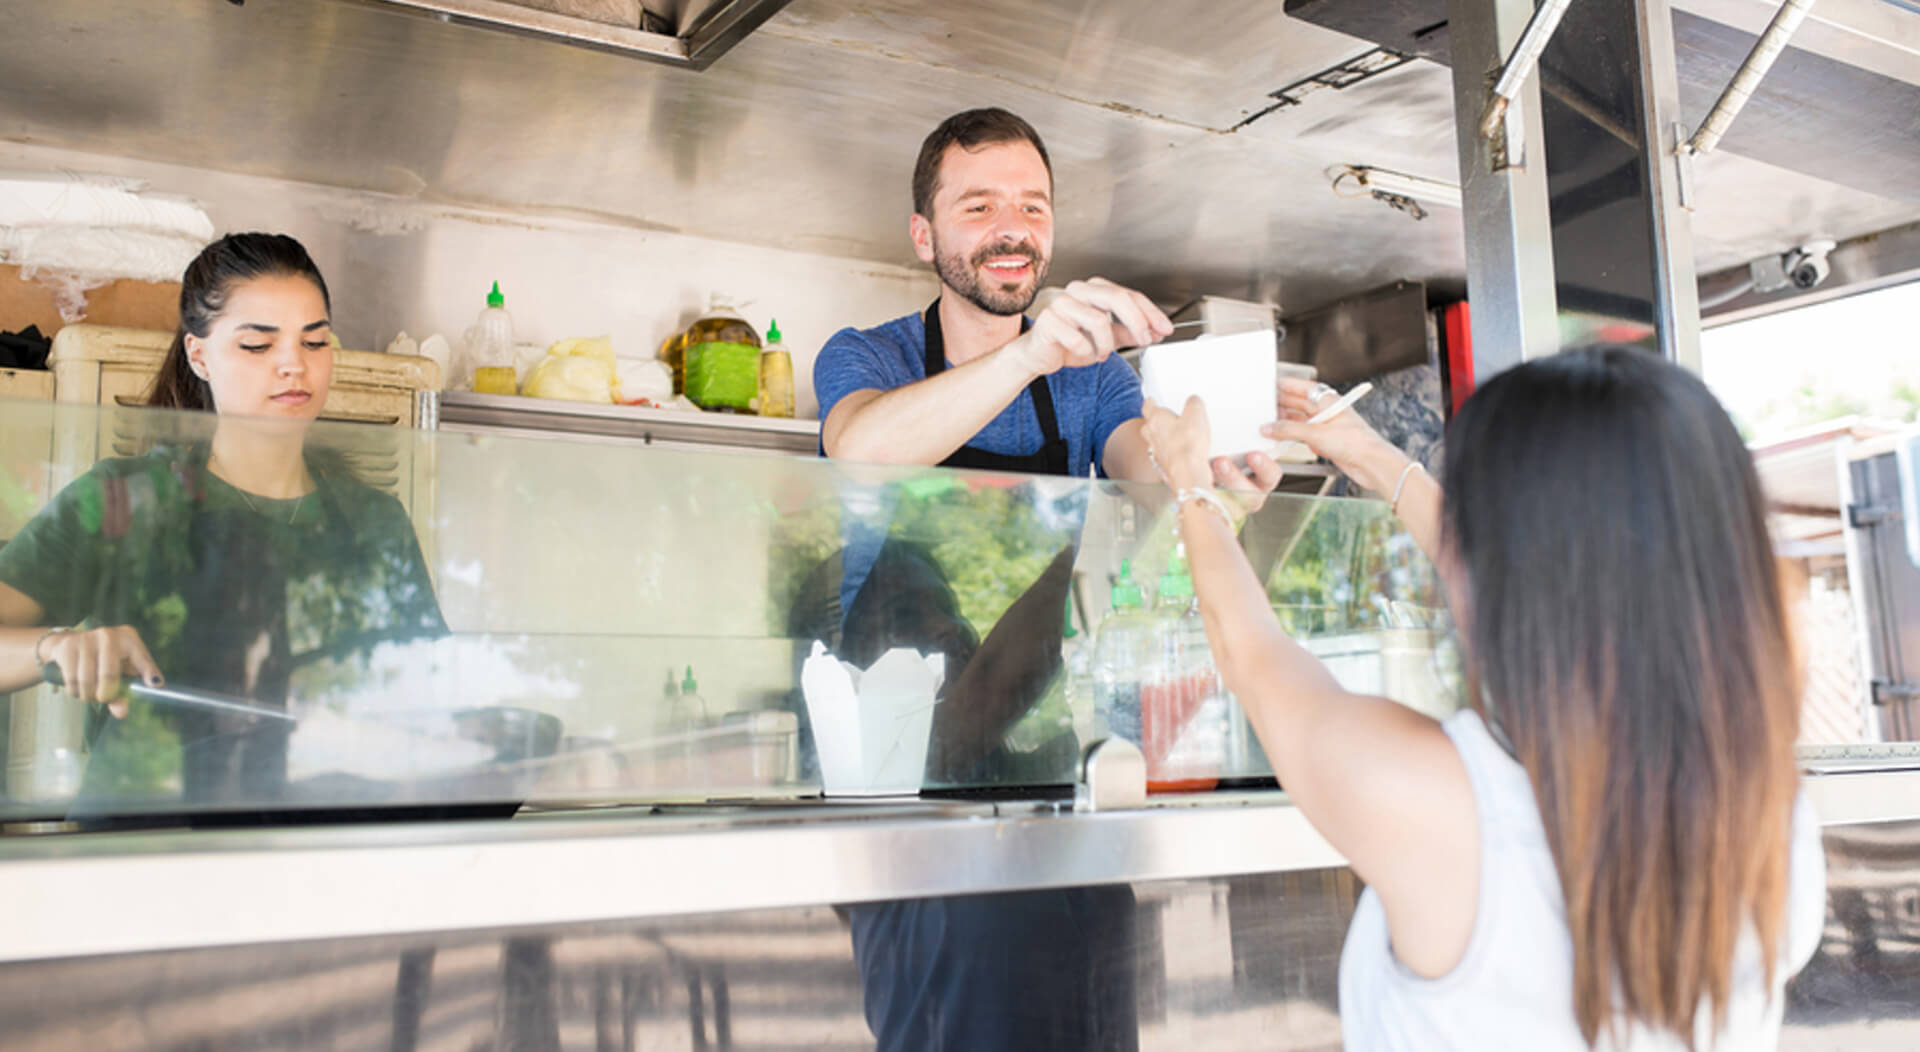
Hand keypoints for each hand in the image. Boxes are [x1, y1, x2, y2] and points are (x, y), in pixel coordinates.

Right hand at [40, 625, 160, 716]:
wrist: (69, 644)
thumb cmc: (103, 660)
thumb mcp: (120, 672)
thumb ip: (125, 693)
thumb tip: (121, 712)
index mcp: (129, 639)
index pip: (142, 657)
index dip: (149, 671)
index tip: (156, 684)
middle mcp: (109, 635)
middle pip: (109, 675)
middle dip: (105, 695)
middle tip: (103, 698)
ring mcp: (87, 639)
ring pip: (87, 681)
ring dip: (88, 696)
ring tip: (90, 693)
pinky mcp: (68, 646)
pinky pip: (71, 680)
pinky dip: (75, 692)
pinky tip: (77, 688)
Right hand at [1003, 278, 1170, 377]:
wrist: (1037, 355)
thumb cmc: (1069, 343)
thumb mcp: (1108, 339)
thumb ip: (1130, 333)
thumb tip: (1156, 332)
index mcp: (1094, 290)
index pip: (1129, 295)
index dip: (1151, 312)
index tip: (1165, 329)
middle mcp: (1078, 291)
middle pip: (1117, 298)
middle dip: (1137, 321)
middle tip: (1146, 340)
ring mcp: (1061, 303)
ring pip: (1098, 320)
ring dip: (1106, 344)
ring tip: (1101, 354)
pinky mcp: (1048, 320)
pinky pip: (1076, 337)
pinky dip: (1085, 351)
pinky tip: (1083, 353)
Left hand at [1140, 396, 1218, 491]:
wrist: (1187, 471)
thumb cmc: (1187, 443)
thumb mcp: (1196, 414)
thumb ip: (1194, 403)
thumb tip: (1194, 401)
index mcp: (1156, 419)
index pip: (1148, 406)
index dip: (1150, 402)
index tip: (1151, 399)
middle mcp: (1152, 436)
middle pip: (1147, 425)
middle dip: (1153, 421)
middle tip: (1162, 418)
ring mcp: (1156, 452)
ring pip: (1154, 441)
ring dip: (1161, 438)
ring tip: (1173, 436)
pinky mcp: (1164, 465)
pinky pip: (1163, 455)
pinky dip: (1170, 452)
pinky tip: (1180, 452)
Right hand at [1265, 379, 1409, 492]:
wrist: (1370, 462)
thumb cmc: (1355, 441)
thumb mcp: (1316, 433)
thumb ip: (1289, 430)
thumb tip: (1269, 428)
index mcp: (1328, 400)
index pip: (1304, 387)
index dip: (1287, 385)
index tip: (1272, 386)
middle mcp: (1327, 410)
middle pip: (1300, 403)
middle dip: (1283, 404)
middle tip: (1266, 407)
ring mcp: (1326, 425)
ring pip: (1300, 420)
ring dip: (1286, 422)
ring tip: (1270, 424)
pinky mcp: (1325, 440)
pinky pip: (1303, 434)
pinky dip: (1291, 436)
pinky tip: (1281, 439)